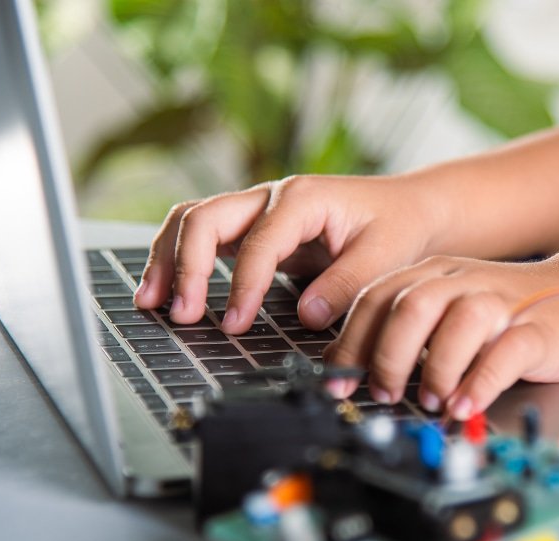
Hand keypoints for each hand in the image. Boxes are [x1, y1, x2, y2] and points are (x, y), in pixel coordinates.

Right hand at [132, 175, 443, 331]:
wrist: (406, 210)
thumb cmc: (396, 228)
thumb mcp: (385, 256)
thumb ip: (347, 285)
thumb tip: (307, 316)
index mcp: (303, 198)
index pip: (258, 242)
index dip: (242, 286)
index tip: (235, 325)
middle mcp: (271, 197)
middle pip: (206, 217)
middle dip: (187, 266)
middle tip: (183, 314)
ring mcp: (256, 209)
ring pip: (193, 221)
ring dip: (168, 259)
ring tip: (152, 302)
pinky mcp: (252, 228)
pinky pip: (203, 235)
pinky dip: (180, 259)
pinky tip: (168, 292)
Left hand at [326, 256, 558, 418]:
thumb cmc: (509, 316)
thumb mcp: (450, 314)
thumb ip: (408, 333)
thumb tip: (354, 374)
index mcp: (433, 276)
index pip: (376, 299)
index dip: (351, 344)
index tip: (338, 384)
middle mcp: (463, 282)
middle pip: (410, 307)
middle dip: (387, 357)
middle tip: (385, 393)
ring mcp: (502, 304)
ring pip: (457, 323)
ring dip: (435, 368)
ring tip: (430, 400)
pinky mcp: (538, 331)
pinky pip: (504, 354)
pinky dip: (480, 383)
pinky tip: (465, 406)